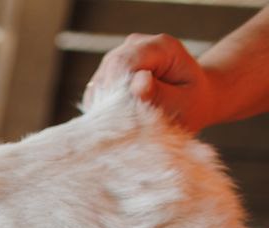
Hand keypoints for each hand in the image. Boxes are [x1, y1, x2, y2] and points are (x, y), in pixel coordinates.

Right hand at [86, 33, 217, 131]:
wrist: (192, 100)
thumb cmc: (191, 103)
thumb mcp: (183, 103)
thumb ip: (160, 94)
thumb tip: (138, 82)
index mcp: (160, 46)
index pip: (122, 62)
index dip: (114, 89)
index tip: (121, 117)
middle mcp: (136, 44)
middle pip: (107, 70)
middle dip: (111, 100)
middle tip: (126, 123)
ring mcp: (119, 55)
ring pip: (98, 82)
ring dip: (106, 106)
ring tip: (127, 120)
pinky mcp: (108, 70)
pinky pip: (95, 91)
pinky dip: (103, 107)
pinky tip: (119, 116)